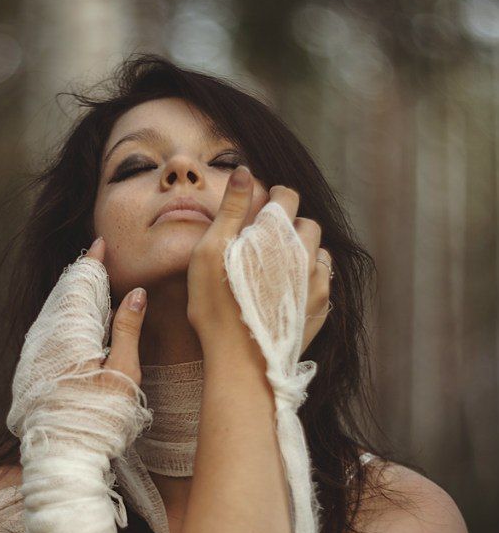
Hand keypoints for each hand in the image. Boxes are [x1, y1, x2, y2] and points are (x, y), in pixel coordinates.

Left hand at [6, 236, 148, 447]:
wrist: (61, 457)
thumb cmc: (98, 418)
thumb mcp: (123, 372)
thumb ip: (127, 329)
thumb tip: (135, 293)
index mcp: (69, 331)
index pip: (80, 283)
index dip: (92, 262)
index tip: (101, 243)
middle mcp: (45, 336)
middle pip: (63, 293)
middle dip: (81, 275)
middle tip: (97, 259)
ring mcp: (34, 352)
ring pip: (52, 310)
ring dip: (71, 295)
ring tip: (89, 284)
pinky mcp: (30, 369)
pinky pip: (46, 329)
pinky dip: (62, 316)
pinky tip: (73, 321)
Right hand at [186, 167, 331, 355]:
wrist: (242, 362)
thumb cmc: (217, 306)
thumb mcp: (211, 251)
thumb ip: (231, 208)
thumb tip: (245, 170)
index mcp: (277, 233)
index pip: (287, 196)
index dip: (274, 197)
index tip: (262, 206)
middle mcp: (304, 252)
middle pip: (306, 223)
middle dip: (289, 224)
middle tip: (265, 240)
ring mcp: (316, 281)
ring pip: (318, 251)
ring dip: (302, 250)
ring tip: (277, 266)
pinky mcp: (320, 307)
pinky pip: (322, 280)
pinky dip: (309, 276)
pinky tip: (289, 289)